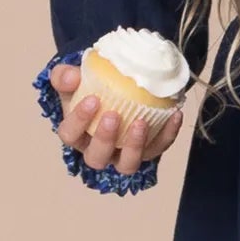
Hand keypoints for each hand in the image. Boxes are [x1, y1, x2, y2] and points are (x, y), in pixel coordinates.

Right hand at [47, 60, 184, 176]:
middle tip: (114, 116)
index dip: (79, 121)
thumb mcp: (73, 78)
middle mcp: (98, 151)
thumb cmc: (91, 87)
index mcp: (76, 134)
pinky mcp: (147, 151)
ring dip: (134, 146)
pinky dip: (167, 134)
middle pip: (97, 157)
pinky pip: (158, 148)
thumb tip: (71, 76)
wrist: (117, 87)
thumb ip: (65, 76)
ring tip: (142, 122)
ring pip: (128, 164)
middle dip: (105, 139)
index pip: (70, 135)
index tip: (93, 99)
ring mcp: (123, 155)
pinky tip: (174, 115)